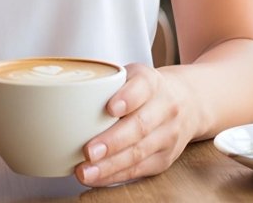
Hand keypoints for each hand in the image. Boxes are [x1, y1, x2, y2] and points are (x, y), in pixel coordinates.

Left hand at [75, 63, 194, 186]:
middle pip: (140, 126)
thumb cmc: (146, 89)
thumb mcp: (132, 75)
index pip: (142, 87)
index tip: (110, 108)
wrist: (188, 102)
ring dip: (110, 166)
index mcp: (152, 82)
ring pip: (139, 153)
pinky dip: (116, 175)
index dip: (127, 98)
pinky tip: (97, 178)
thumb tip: (65, 98)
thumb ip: (106, 83)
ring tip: (85, 171)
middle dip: (113, 142)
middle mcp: (165, 108)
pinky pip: (140, 170)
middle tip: (88, 151)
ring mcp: (168, 136)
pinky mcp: (165, 159)